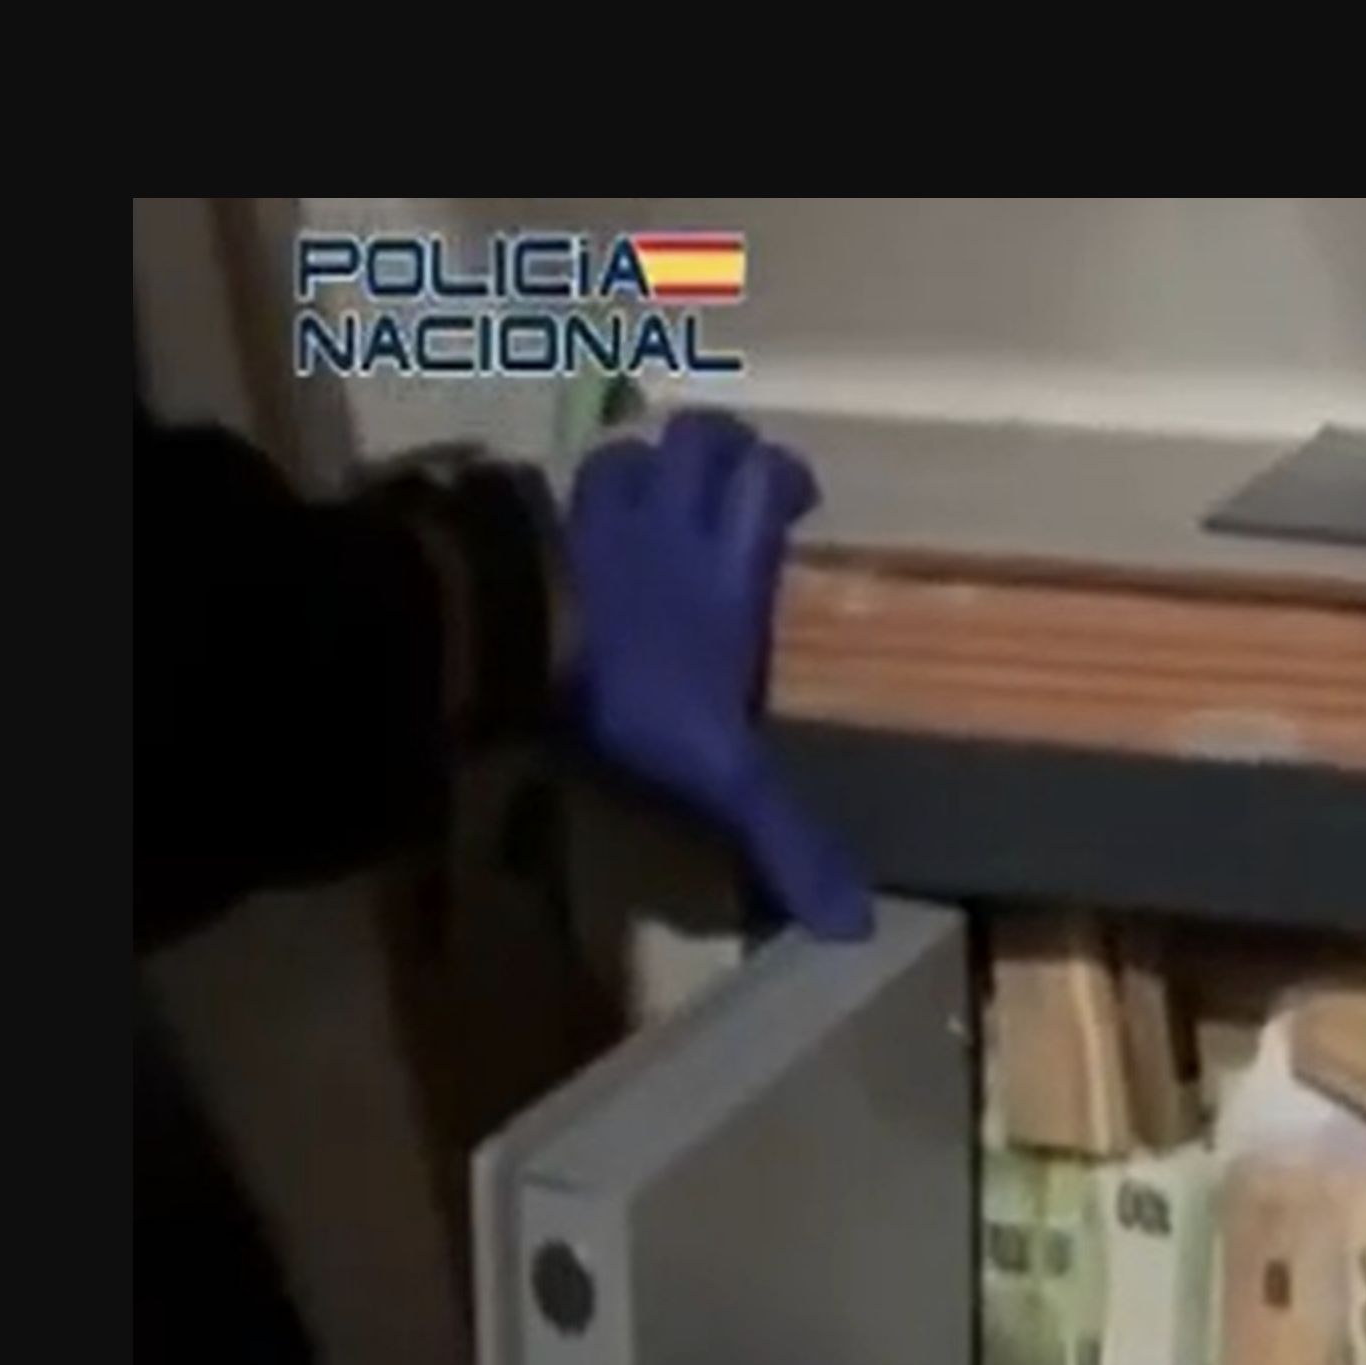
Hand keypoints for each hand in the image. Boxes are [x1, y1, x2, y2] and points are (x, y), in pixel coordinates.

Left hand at [568, 411, 874, 940]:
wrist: (507, 654)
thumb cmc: (633, 702)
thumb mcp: (721, 780)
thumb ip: (785, 838)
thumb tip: (857, 924)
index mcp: (728, 569)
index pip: (765, 482)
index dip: (781, 478)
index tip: (793, 502)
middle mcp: (667, 525)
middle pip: (699, 439)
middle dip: (717, 448)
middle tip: (724, 483)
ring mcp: (588, 518)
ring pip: (625, 453)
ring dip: (641, 467)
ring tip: (649, 503)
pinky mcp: (522, 528)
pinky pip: (549, 491)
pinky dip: (561, 503)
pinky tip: (563, 534)